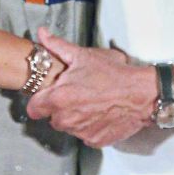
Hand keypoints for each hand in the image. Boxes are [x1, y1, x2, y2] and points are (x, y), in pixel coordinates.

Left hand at [26, 28, 156, 147]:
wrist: (140, 94)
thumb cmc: (113, 74)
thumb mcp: (83, 55)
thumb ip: (57, 46)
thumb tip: (42, 34)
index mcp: (59, 98)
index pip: (33, 109)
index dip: (40, 100)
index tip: (48, 95)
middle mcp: (67, 119)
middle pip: (52, 118)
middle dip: (59, 108)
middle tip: (75, 94)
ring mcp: (81, 132)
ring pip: (69, 127)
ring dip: (75, 117)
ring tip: (90, 101)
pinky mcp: (94, 140)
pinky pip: (85, 134)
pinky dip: (90, 126)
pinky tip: (100, 112)